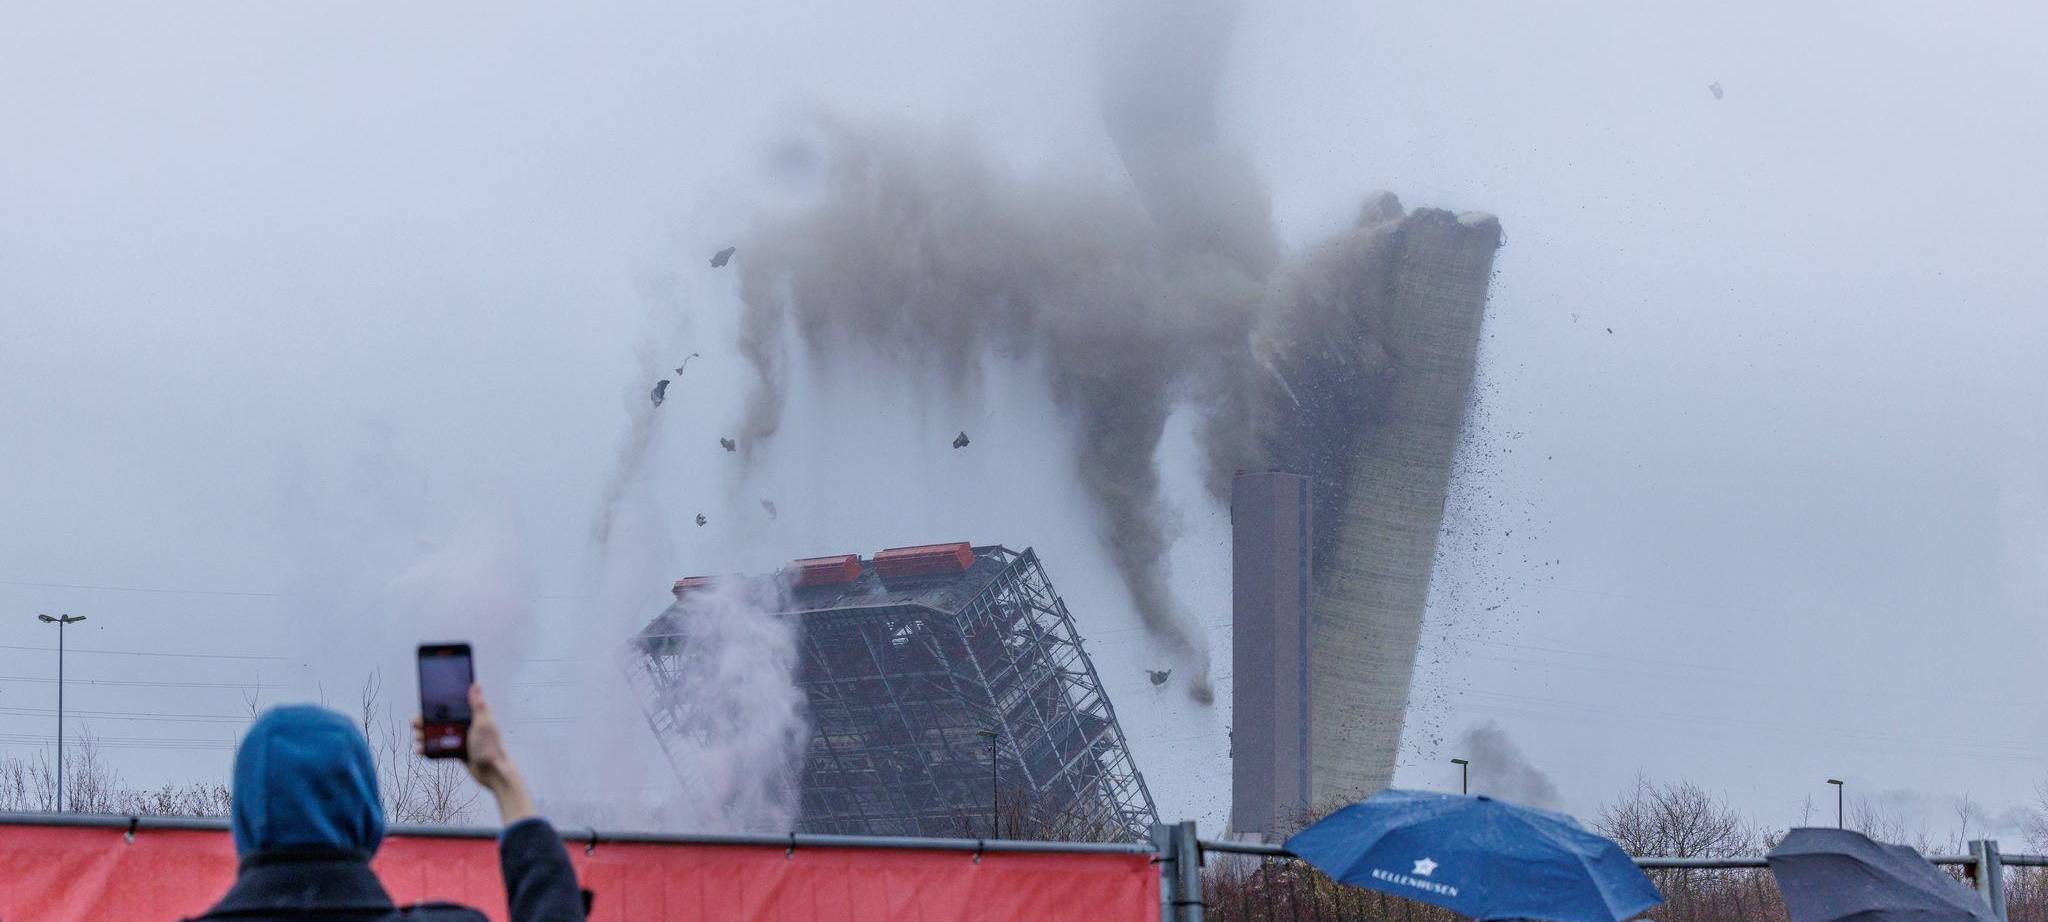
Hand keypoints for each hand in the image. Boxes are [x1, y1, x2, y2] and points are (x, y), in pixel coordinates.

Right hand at [414, 684, 536, 824]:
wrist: (492, 772)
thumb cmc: (491, 747)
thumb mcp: (483, 724)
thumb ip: (478, 705)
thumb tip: (475, 685)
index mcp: (473, 716)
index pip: (452, 706)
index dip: (438, 705)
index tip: (424, 705)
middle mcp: (466, 725)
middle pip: (442, 720)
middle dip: (427, 721)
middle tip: (415, 724)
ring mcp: (461, 738)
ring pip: (439, 734)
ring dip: (426, 735)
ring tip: (417, 738)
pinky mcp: (457, 750)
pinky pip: (440, 747)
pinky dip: (430, 748)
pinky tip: (420, 749)